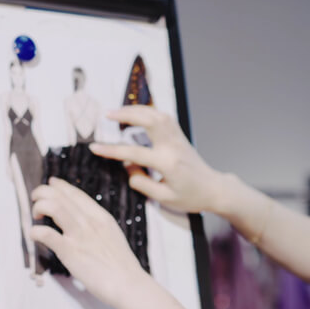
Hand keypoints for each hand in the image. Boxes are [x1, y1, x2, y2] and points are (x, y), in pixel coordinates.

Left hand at [30, 178, 148, 307]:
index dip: (60, 186)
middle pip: (61, 195)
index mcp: (100, 217)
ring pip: (53, 206)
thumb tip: (84, 222)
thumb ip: (97, 226)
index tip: (51, 183)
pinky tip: (34, 235)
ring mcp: (79, 235)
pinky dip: (35, 231)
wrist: (128, 284)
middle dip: (42, 193)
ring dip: (39, 207)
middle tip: (36, 200)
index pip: (76, 193)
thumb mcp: (112, 235)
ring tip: (36, 216)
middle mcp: (89, 221)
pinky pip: (46, 234)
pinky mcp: (70, 252)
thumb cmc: (121, 265)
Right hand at [90, 106, 225, 213]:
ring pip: (157, 114)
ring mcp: (178, 138)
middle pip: (150, 120)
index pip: (134, 153)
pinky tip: (137, 114)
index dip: (112, 150)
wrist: (214, 189)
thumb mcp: (164, 198)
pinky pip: (164, 117)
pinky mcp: (180, 136)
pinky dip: (148, 112)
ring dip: (137, 109)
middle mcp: (173, 146)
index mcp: (167, 163)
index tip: (95, 147)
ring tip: (118, 112)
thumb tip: (127, 166)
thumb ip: (142, 183)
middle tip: (107, 114)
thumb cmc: (191, 197)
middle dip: (127, 114)